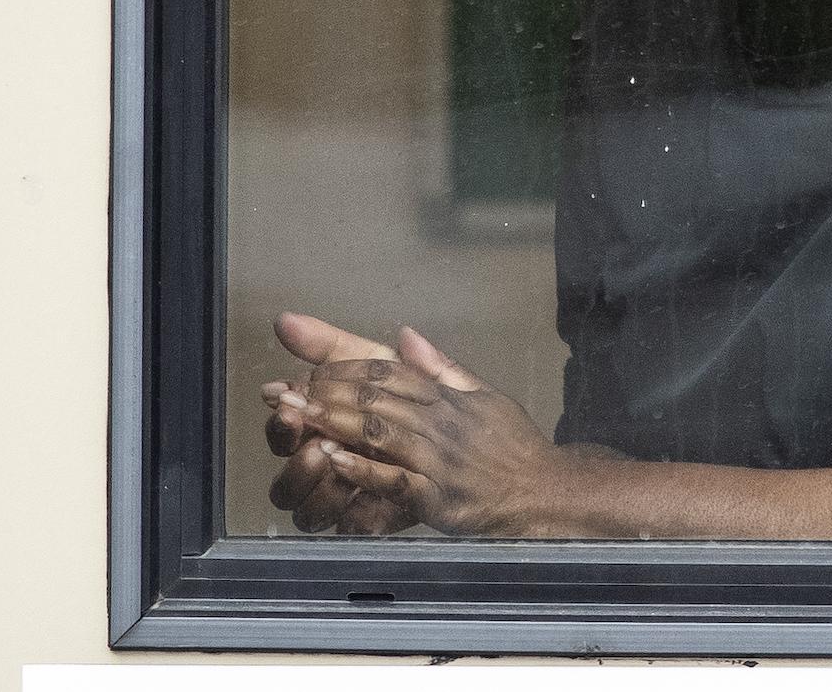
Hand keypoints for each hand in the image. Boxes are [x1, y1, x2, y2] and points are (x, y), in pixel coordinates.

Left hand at [283, 337, 569, 537]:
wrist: (544, 490)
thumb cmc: (513, 446)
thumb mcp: (485, 396)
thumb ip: (442, 368)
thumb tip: (407, 335)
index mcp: (448, 397)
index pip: (391, 373)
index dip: (347, 368)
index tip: (311, 368)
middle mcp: (442, 422)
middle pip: (377, 399)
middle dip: (328, 393)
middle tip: (286, 392)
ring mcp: (439, 459)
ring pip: (380, 433)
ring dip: (335, 423)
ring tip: (297, 418)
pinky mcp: (438, 496)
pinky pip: (393, 480)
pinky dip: (361, 469)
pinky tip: (332, 461)